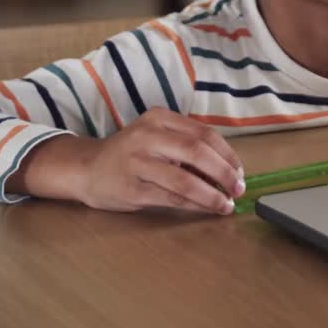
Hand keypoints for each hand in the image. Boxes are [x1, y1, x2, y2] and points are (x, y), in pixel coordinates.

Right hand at [10, 108, 245, 214]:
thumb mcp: (158, 138)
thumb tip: (229, 170)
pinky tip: (206, 209)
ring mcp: (136, 162)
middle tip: (238, 189)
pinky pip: (170, 198)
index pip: (204, 134)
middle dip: (224, 174)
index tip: (240, 171)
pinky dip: (194, 205)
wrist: (86, 168)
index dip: (228, 155)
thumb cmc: (131, 154)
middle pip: (197, 153)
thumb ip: (188, 147)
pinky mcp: (131, 188)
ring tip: (225, 204)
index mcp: (159, 118)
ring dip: (212, 195)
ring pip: (185, 180)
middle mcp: (147, 136)